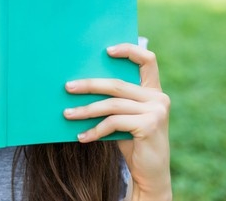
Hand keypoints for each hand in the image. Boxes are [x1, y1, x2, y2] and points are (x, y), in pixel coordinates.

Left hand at [63, 43, 171, 200]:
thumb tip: (79, 85)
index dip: (129, 50)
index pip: (147, 60)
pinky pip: (114, 122)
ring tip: (67, 114)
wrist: (150, 175)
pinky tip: (82, 137)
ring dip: (86, 110)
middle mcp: (158, 97)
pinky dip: (95, 130)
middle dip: (89, 85)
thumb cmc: (133, 142)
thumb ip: (115, 100)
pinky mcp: (149, 125)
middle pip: (117, 84)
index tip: (106, 50)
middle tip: (67, 87)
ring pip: (112, 104)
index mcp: (154, 90)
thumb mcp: (125, 117)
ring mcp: (156, 111)